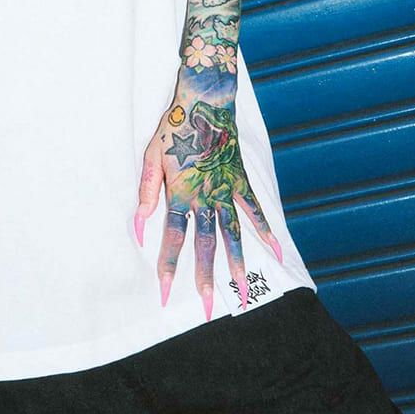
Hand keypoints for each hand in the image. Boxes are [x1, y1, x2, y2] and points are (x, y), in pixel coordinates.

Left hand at [134, 97, 281, 318]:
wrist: (203, 104)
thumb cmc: (172, 131)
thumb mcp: (151, 160)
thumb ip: (146, 195)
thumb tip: (138, 228)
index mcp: (180, 194)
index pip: (173, 238)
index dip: (168, 267)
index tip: (165, 294)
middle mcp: (204, 198)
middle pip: (206, 245)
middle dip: (206, 278)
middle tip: (210, 309)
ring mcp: (225, 190)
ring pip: (233, 234)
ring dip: (236, 263)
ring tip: (242, 291)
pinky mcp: (240, 181)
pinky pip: (254, 210)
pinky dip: (265, 231)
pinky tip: (276, 252)